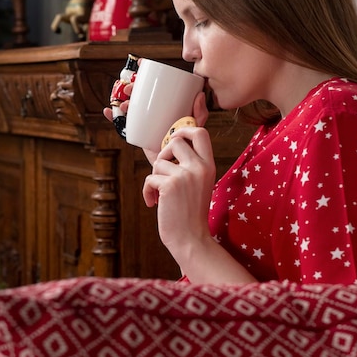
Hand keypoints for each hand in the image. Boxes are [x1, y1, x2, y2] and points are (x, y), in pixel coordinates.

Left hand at [142, 91, 214, 268]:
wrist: (190, 240)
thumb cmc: (187, 212)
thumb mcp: (192, 184)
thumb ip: (181, 164)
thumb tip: (162, 144)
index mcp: (208, 165)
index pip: (200, 133)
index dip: (188, 122)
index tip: (183, 117)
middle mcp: (201, 166)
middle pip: (176, 139)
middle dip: (164, 152)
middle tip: (164, 170)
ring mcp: (187, 175)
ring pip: (158, 160)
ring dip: (154, 178)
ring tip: (161, 194)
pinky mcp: (171, 184)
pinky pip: (149, 177)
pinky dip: (147, 192)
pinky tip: (154, 204)